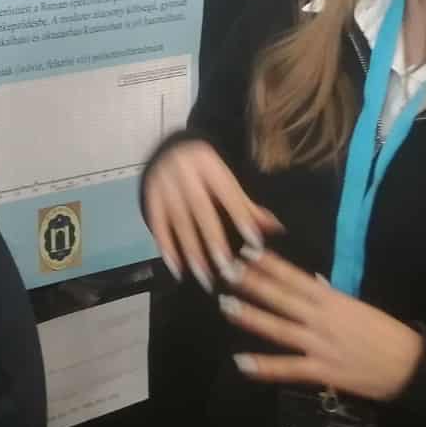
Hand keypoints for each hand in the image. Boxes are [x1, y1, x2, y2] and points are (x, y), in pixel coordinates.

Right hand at [143, 140, 283, 289]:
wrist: (169, 151)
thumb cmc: (204, 173)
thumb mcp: (225, 181)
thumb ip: (247, 206)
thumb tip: (275, 228)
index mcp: (208, 164)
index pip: (227, 192)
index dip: (241, 216)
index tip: (254, 242)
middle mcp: (184, 171)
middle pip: (200, 207)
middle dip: (213, 239)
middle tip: (225, 267)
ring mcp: (164, 182)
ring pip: (178, 219)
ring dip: (190, 250)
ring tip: (203, 274)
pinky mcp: (150, 195)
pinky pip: (157, 224)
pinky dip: (166, 247)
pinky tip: (177, 266)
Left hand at [219, 250, 423, 401]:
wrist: (413, 367)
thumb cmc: (388, 334)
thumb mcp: (361, 306)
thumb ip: (333, 297)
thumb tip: (311, 282)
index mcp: (334, 300)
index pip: (296, 278)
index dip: (271, 265)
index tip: (248, 252)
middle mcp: (322, 319)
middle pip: (282, 298)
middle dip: (253, 284)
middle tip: (227, 270)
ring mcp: (320, 345)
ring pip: (279, 328)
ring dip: (251, 317)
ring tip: (226, 305)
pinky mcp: (322, 370)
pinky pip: (289, 368)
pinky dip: (265, 366)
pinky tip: (242, 362)